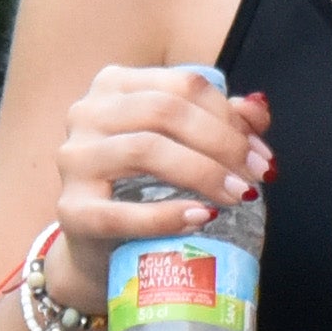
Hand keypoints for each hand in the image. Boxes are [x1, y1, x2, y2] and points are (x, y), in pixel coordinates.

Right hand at [47, 66, 272, 312]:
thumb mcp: (181, 145)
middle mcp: (87, 113)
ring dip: (202, 173)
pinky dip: (165, 215)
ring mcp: (74, 159)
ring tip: (236, 197)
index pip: (184, 86)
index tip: (261, 155)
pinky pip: (119, 212)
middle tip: (255, 177)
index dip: (230, 117)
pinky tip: (200, 217)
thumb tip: (257, 111)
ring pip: (145, 150)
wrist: (102, 245)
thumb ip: (219, 122)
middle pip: (166, 112)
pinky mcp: (70, 210)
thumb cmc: (144, 186)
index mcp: (115, 85)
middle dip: (222, 143)